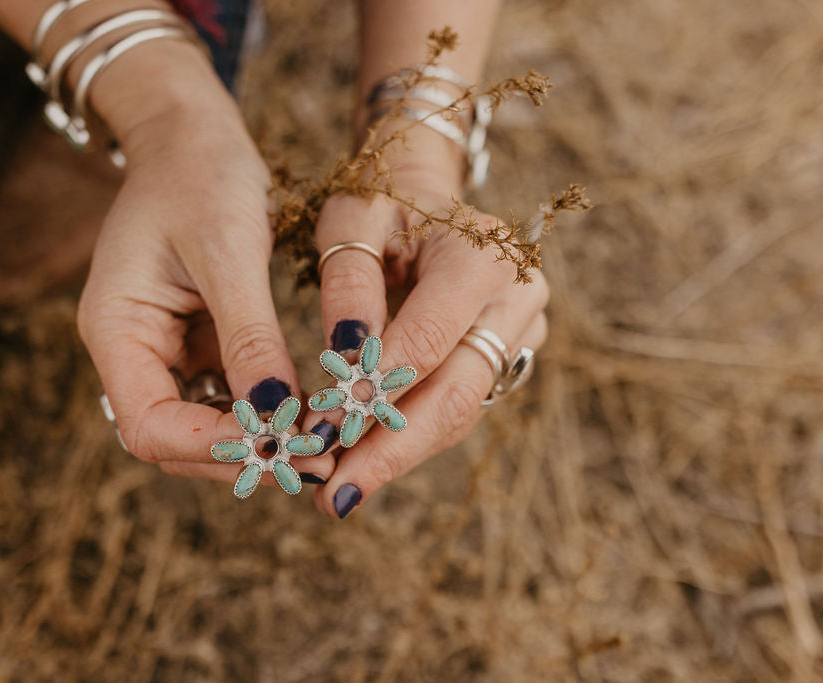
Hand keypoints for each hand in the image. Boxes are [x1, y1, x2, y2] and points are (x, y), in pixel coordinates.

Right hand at [78, 41, 335, 484]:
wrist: (193, 134)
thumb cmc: (200, 175)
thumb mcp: (227, 253)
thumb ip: (249, 337)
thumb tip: (276, 418)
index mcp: (115, 329)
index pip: (148, 425)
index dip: (210, 447)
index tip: (279, 446)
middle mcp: (132, 351)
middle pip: (174, 439)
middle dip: (241, 453)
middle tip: (316, 460)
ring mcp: (164, 350)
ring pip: (203, 426)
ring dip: (257, 439)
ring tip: (320, 444)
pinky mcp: (196, 343)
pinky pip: (226, 395)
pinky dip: (263, 409)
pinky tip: (307, 411)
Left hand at [302, 133, 548, 517]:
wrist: (426, 200)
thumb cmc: (382, 206)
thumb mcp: (351, 223)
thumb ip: (348, 285)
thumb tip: (344, 363)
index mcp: (482, 257)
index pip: (427, 342)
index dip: (373, 395)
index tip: (320, 436)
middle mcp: (517, 299)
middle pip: (458, 394)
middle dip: (392, 451)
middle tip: (336, 497)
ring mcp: (521, 333)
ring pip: (461, 412)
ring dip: (399, 455)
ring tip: (340, 491)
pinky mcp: (506, 357)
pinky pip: (459, 407)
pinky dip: (410, 436)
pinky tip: (365, 462)